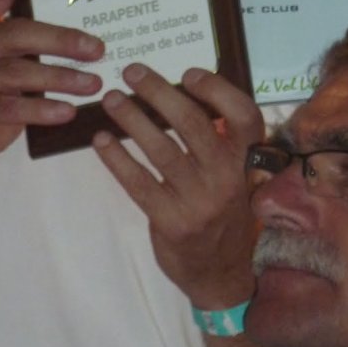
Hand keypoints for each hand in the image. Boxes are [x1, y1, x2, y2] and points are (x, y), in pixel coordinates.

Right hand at [0, 0, 104, 155]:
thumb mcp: (8, 57)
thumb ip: (34, 42)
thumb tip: (92, 37)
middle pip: (14, 33)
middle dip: (60, 39)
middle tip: (97, 49)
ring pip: (16, 72)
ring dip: (60, 78)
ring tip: (93, 84)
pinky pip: (10, 108)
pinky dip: (42, 110)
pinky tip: (68, 112)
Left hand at [94, 64, 263, 307]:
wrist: (221, 273)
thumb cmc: (223, 212)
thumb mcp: (234, 176)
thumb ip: (218, 142)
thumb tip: (177, 94)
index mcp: (247, 161)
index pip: (244, 116)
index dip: (218, 90)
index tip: (187, 74)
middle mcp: (228, 178)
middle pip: (194, 123)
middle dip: (159, 92)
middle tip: (132, 73)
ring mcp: (200, 201)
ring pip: (161, 149)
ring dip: (132, 119)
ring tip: (111, 100)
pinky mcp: (172, 222)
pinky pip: (138, 183)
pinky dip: (116, 158)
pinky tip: (100, 141)